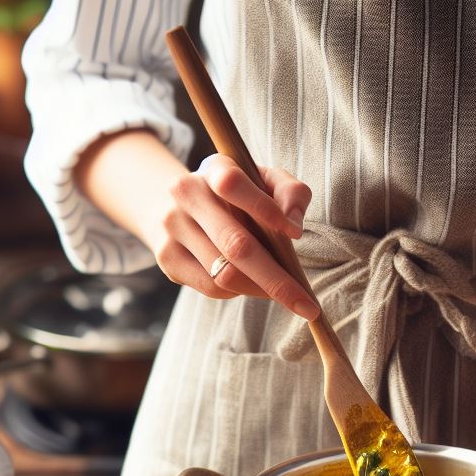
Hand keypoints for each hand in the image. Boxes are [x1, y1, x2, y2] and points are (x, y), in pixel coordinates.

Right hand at [145, 154, 317, 318]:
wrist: (181, 205)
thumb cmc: (239, 196)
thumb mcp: (266, 182)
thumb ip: (291, 193)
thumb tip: (293, 225)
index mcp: (214, 168)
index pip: (233, 184)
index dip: (266, 210)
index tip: (295, 234)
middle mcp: (186, 193)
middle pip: (235, 245)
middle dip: (277, 280)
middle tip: (308, 307)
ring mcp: (173, 227)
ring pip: (225, 274)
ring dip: (261, 289)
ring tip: (283, 292)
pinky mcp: (167, 257)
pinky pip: (212, 287)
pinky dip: (240, 292)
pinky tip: (251, 284)